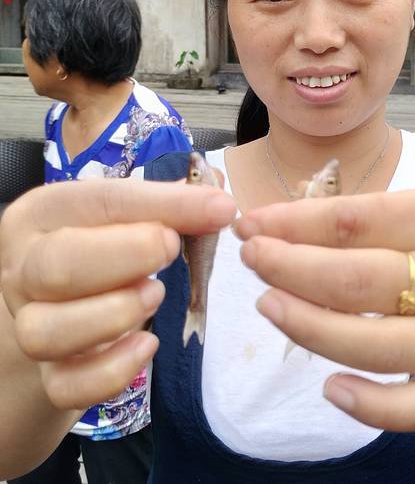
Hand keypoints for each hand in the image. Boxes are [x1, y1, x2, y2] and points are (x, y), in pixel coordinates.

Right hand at [0, 178, 235, 410]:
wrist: (64, 303)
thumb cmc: (103, 243)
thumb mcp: (129, 214)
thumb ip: (170, 205)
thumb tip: (219, 203)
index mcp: (43, 213)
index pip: (99, 201)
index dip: (164, 204)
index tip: (219, 209)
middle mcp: (23, 267)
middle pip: (54, 266)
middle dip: (126, 257)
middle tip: (172, 249)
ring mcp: (29, 323)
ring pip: (46, 332)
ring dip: (114, 314)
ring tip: (156, 295)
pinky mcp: (48, 374)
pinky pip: (67, 386)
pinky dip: (112, 372)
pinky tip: (148, 346)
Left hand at [236, 188, 414, 431]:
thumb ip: (375, 213)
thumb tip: (289, 224)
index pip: (357, 220)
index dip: (295, 223)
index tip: (251, 224)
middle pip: (360, 281)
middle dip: (292, 270)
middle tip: (251, 260)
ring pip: (379, 346)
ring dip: (313, 329)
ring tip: (270, 306)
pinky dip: (373, 407)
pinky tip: (331, 389)